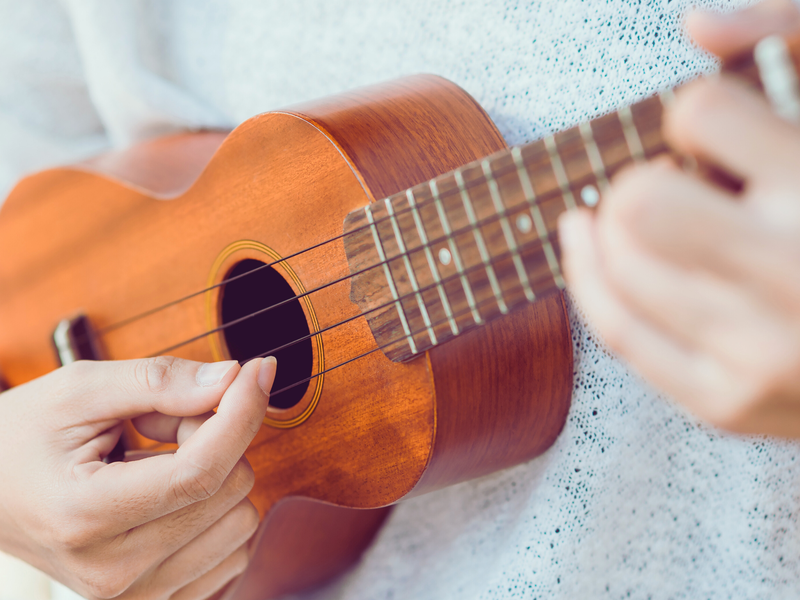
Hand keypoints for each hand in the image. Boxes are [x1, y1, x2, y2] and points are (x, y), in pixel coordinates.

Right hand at [0, 355, 275, 598]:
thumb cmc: (20, 438)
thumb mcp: (78, 392)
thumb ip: (159, 381)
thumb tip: (232, 379)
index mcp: (85, 517)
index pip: (200, 471)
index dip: (241, 414)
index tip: (259, 371)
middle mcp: (113, 573)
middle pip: (229, 488)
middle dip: (212, 437)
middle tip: (159, 424)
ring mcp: (137, 596)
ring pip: (242, 520)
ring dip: (215, 475)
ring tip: (156, 462)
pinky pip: (234, 551)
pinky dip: (217, 510)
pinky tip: (170, 496)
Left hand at [558, 0, 799, 436]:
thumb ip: (794, 39)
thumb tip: (695, 22)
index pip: (700, 114)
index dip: (694, 112)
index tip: (711, 130)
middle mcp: (799, 276)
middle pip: (639, 202)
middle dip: (641, 177)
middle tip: (669, 180)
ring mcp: (761, 353)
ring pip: (616, 264)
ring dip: (611, 223)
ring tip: (637, 213)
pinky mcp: (728, 404)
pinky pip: (616, 330)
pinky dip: (587, 275)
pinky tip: (583, 237)